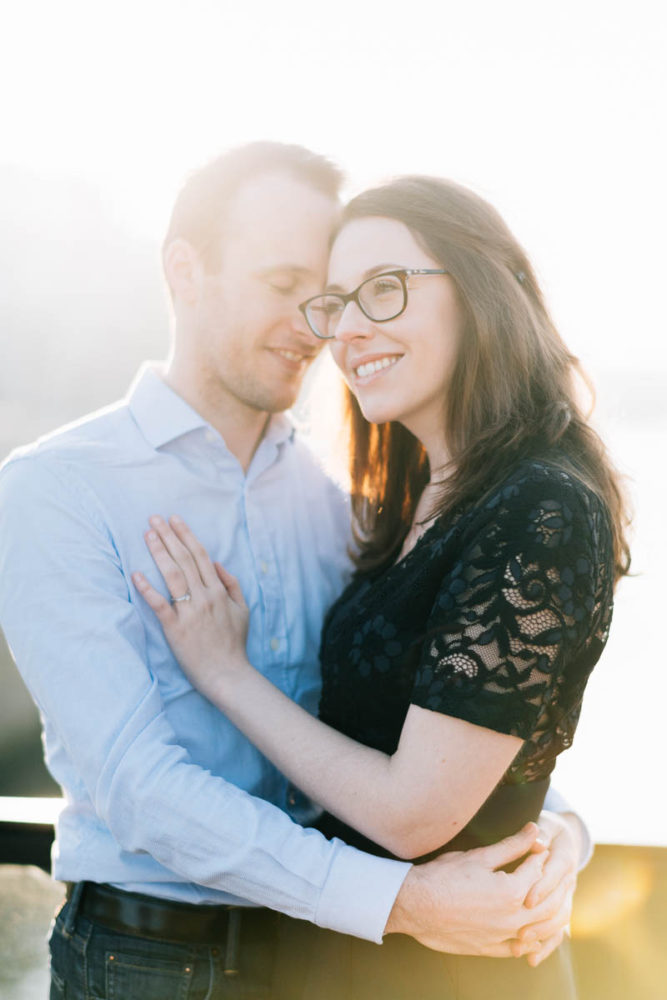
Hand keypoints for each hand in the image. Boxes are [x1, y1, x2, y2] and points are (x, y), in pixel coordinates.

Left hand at [132, 515, 249, 699]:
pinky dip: (148, 588)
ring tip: (147, 535)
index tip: (174, 520)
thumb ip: (232, 585)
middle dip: (168, 536)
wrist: (228, 674)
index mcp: (218, 591)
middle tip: (154, 518)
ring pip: (172, 575)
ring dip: (159, 552)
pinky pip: (160, 604)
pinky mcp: (175, 628)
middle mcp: (204, 597)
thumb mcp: (243, 610)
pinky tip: (136, 573)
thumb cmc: (234, 644)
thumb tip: (217, 564)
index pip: (200, 555)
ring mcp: (189, 612)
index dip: (186, 535)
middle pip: (184, 559)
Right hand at [385, 823, 556, 956]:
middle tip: (551, 870)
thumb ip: (512, 845)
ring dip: (549, 913)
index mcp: (512, 891)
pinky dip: (531, 939)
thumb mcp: (479, 856)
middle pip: (548, 902)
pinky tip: (530, 929)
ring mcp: (502, 937)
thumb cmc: (444, 876)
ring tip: (547, 897)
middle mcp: (513, 918)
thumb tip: (534, 830)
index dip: (540, 854)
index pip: (539, 870)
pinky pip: (520, 949)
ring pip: (540, 929)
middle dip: (554, 884)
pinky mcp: (490, 949)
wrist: (416, 905)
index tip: (540, 844)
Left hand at [511, 809, 580, 965]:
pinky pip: (557, 931)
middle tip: (519, 931)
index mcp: (564, 857)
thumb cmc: (548, 829)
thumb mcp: (545, 824)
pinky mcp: (560, 908)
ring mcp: (566, 896)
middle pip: (557, 903)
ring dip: (540, 934)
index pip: (555, 874)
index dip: (542, 886)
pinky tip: (531, 959)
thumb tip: (536, 838)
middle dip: (538, 918)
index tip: (526, 898)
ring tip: (520, 945)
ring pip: (559, 920)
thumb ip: (539, 832)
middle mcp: (569, 880)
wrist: (564, 838)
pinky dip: (546, 946)